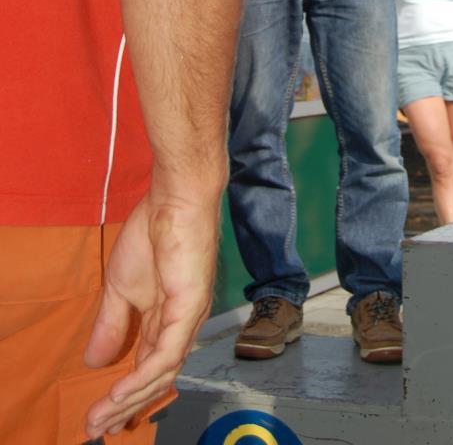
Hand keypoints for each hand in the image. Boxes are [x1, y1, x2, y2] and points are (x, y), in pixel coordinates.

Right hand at [83, 188, 219, 438]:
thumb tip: (94, 361)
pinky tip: (119, 392)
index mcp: (165, 319)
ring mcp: (187, 319)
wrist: (174, 200)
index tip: (97, 416)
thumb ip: (111, 324)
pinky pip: (165, 356)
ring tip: (100, 418)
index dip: (124, 393)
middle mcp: (181, 326)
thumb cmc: (152, 233)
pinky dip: (142, 378)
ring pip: (161, 374)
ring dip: (129, 399)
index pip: (147, 367)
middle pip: (154, 378)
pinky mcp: (189, 310)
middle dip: (124, 406)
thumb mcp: (120, 286)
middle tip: (95, 429)